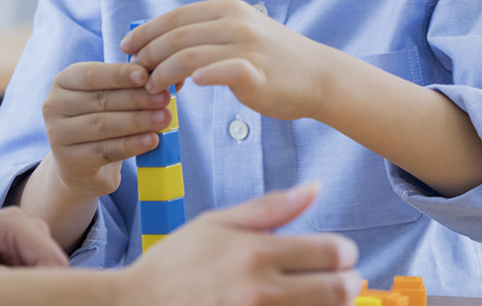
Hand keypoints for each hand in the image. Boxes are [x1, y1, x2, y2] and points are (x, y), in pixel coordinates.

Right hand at [42, 61, 171, 199]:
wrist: (80, 165)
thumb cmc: (102, 119)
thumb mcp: (114, 98)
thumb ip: (138, 84)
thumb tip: (177, 76)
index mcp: (63, 81)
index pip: (91, 75)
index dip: (119, 74)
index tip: (146, 75)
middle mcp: (53, 105)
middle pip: (100, 100)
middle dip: (136, 99)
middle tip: (164, 99)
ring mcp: (58, 135)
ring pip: (103, 125)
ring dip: (137, 121)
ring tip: (164, 119)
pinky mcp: (69, 161)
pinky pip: (105, 151)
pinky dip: (131, 145)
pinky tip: (152, 140)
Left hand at [121, 0, 328, 120]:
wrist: (319, 76)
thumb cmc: (271, 60)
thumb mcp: (237, 33)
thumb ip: (204, 35)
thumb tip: (161, 45)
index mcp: (226, 9)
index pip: (174, 17)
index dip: (145, 32)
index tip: (125, 48)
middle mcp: (234, 22)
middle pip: (175, 36)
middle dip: (147, 56)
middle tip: (134, 75)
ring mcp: (247, 46)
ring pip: (188, 56)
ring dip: (163, 74)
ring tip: (153, 89)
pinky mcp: (257, 72)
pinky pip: (222, 71)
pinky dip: (200, 76)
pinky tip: (186, 87)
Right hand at [123, 184, 361, 305]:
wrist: (136, 305)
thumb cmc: (175, 264)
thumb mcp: (215, 223)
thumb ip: (270, 208)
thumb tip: (315, 188)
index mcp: (255, 251)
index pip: (332, 252)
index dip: (343, 252)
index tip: (337, 254)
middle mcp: (261, 289)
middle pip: (339, 290)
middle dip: (346, 282)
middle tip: (336, 279)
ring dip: (328, 305)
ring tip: (313, 296)